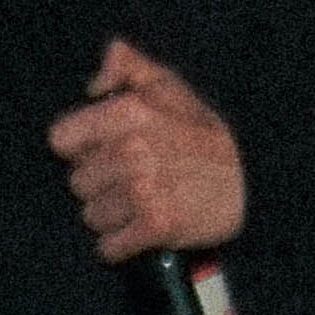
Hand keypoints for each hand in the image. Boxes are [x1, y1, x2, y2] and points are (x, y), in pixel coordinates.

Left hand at [48, 39, 245, 259]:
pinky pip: (109, 246)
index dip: (83, 146)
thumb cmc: (202, 136)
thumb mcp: (171, 88)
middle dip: (101, 183)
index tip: (107, 149)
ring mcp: (144, 189)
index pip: (61, 139)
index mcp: (131, 112)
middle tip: (136, 178)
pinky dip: (122, 245)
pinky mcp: (156, 225)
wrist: (253, 182)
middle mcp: (134, 150)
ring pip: (91, 215)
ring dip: (113, 215)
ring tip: (144, 203)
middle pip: (77, 181)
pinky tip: (144, 229)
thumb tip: (94, 82)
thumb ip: (129, 68)